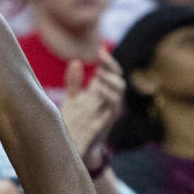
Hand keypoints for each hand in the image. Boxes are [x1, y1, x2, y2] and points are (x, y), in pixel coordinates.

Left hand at [60, 50, 124, 166]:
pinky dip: (108, 95)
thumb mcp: (73, 99)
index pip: (109, 71)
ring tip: (97, 74)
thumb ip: (74, 82)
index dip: (107, 60)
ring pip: (120, 89)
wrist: (77, 145)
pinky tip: (98, 89)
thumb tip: (75, 62)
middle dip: (111, 66)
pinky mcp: (109, 118)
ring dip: (110, 80)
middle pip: (118, 77)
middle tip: (100, 59)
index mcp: (102, 90)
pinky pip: (115, 104)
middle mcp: (109, 97)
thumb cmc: (76, 121)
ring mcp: (111, 108)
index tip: (99, 49)